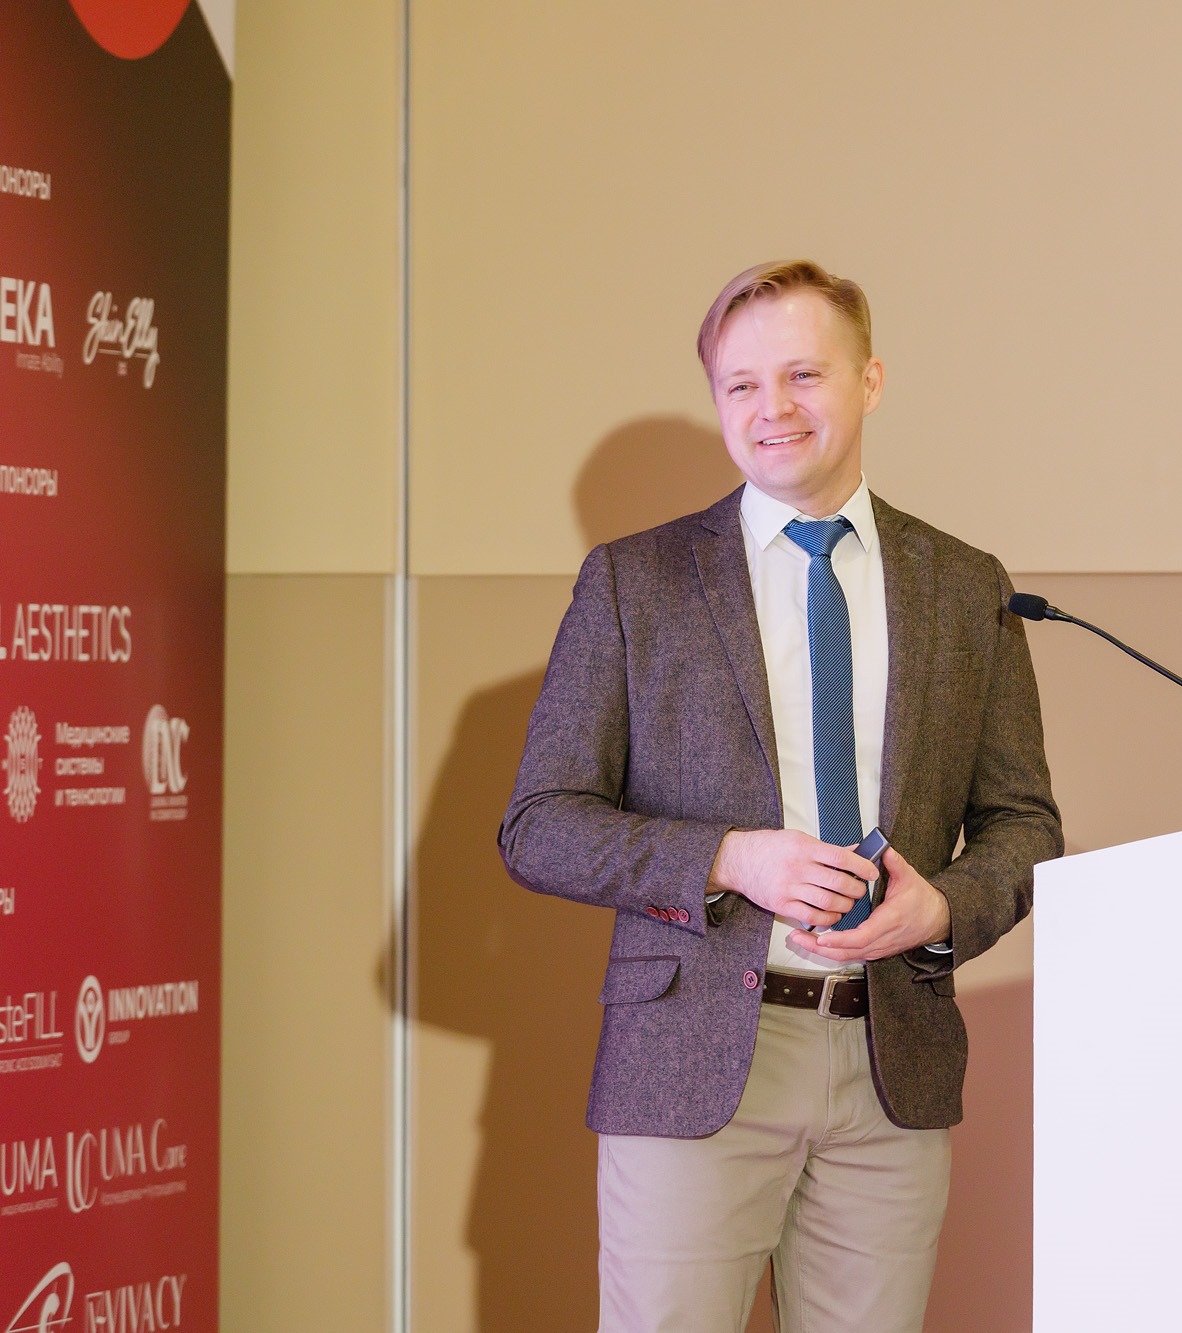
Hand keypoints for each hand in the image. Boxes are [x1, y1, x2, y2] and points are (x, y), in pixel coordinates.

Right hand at [709, 829, 878, 929]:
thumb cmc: (769, 847)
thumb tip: (855, 851)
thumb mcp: (797, 838)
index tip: (871, 872)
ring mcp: (789, 887)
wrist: (738, 860)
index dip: (861, 867)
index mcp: (804, 847)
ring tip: (848, 903)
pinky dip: (828, 918)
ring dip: (844, 905)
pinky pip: (812, 917)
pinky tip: (833, 914)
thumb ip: (825, 848)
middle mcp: (797, 867)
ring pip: (828, 902)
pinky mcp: (781, 904)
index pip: (841, 857)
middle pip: (837, 882)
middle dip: (856, 889)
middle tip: (860, 890)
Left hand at [787, 846, 950, 962]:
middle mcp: (881, 939)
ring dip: (822, 951)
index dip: (840, 939)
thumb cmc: (922, 900)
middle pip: (848, 951)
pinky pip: (851, 954)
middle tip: (797, 937)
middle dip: (820, 947)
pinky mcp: (874, 949)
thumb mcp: (909, 878)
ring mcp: (878, 947)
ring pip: (847, 956)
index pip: (861, 937)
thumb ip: (894, 863)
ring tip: (800, 940)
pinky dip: (832, 950)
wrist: (936, 920)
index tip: (821, 937)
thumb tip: (883, 847)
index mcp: (888, 921)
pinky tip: (815, 942)